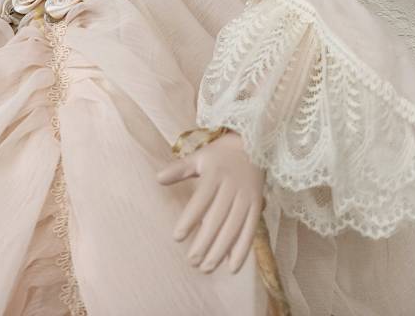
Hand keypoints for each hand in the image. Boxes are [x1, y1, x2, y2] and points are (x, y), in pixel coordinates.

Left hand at [156, 129, 264, 273]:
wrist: (254, 146)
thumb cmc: (220, 154)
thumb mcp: (200, 156)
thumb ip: (179, 169)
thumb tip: (158, 179)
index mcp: (215, 174)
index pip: (201, 200)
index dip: (189, 219)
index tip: (177, 237)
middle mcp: (232, 187)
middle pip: (217, 219)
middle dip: (204, 242)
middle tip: (191, 261)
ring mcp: (246, 197)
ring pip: (233, 228)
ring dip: (221, 250)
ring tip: (206, 268)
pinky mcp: (257, 206)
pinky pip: (250, 230)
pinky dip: (242, 250)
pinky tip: (231, 267)